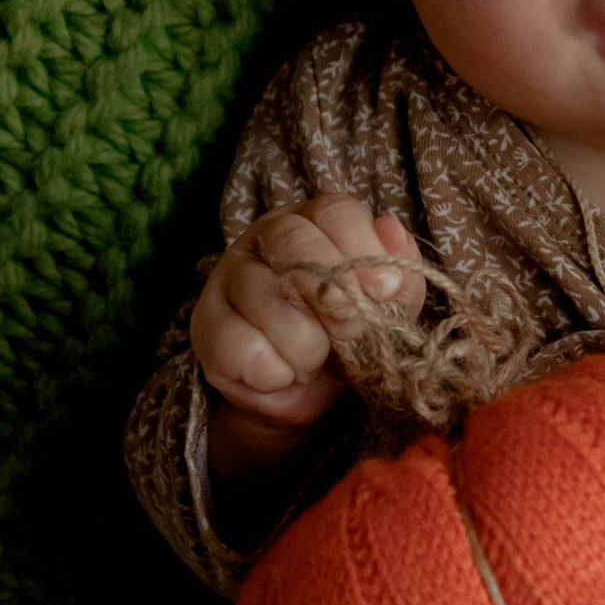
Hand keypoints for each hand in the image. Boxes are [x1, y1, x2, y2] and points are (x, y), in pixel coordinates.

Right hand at [192, 198, 424, 465]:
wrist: (308, 392)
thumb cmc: (348, 334)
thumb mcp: (388, 307)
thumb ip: (398, 273)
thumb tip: (390, 230)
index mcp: (315, 221)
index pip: (335, 212)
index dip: (364, 252)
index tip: (385, 291)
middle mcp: (265, 237)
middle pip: (293, 241)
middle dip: (334, 297)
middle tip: (351, 332)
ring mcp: (229, 277)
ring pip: (267, 298)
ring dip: (306, 346)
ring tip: (314, 360)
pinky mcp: (205, 325)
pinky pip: (241, 346)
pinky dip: (274, 372)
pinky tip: (282, 374)